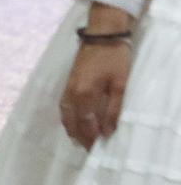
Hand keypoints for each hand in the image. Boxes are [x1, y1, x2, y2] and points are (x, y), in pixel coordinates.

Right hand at [60, 3, 133, 148]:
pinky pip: (63, 105)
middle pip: (72, 121)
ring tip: (79, 139)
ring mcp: (67, 86)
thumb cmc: (113, 59)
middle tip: (88, 149)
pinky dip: (67, 116)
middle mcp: (71, 93)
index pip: (86, 123)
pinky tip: (73, 120)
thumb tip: (108, 131)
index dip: (91, 138)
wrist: (102, 35)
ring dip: (71, 127)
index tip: (98, 149)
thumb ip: (113, 110)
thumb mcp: (119, 85)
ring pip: (64, 113)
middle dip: (79, 136)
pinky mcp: (68, 81)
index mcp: (84, 94)